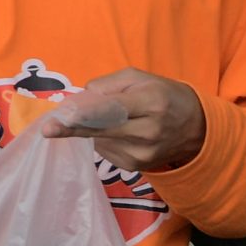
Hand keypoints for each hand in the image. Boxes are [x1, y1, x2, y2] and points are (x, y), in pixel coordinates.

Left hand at [59, 68, 206, 172]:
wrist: (197, 128)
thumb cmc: (164, 95)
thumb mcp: (141, 78)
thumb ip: (108, 85)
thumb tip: (80, 98)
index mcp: (152, 103)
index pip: (112, 109)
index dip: (84, 114)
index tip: (59, 119)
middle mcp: (148, 131)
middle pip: (102, 129)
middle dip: (73, 128)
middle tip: (48, 128)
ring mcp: (143, 153)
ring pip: (100, 140)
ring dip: (92, 129)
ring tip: (111, 119)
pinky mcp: (136, 166)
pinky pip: (106, 151)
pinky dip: (103, 140)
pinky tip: (118, 133)